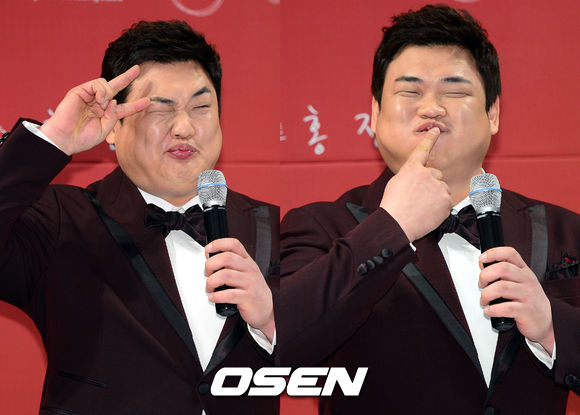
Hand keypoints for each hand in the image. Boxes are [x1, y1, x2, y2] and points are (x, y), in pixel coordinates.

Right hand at [39, 65, 149, 154]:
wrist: (65, 139)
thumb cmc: (83, 137)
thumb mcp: (105, 129)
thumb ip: (113, 116)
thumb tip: (115, 100)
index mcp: (106, 114)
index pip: (124, 107)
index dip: (136, 105)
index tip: (148, 101)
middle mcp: (99, 103)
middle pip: (115, 87)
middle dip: (127, 77)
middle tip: (137, 69)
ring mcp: (89, 96)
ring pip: (106, 85)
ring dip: (108, 93)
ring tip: (102, 105)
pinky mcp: (80, 91)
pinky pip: (96, 84)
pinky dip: (101, 91)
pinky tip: (99, 101)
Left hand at [205, 238, 274, 342]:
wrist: (266, 309)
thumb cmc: (253, 290)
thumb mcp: (245, 272)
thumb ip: (231, 264)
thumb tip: (210, 258)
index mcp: (247, 261)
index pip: (233, 244)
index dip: (218, 244)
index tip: (208, 249)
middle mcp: (249, 270)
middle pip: (226, 258)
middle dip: (210, 264)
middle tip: (207, 273)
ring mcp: (249, 283)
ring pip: (225, 275)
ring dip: (211, 281)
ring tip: (210, 287)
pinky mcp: (247, 298)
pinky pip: (228, 294)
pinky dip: (216, 296)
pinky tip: (214, 297)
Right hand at [380, 127, 452, 241]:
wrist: (397, 224)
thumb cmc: (393, 206)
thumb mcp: (396, 183)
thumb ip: (410, 175)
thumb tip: (418, 175)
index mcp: (412, 168)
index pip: (422, 149)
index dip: (429, 138)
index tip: (435, 130)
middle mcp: (427, 174)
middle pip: (436, 174)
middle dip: (431, 183)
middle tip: (419, 197)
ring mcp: (438, 186)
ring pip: (442, 187)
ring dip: (436, 195)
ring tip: (422, 207)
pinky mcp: (446, 200)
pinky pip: (447, 200)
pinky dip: (440, 207)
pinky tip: (428, 212)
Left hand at [479, 247, 553, 354]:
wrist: (544, 321)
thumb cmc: (528, 300)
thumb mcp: (521, 282)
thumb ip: (506, 273)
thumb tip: (484, 266)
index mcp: (524, 271)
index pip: (510, 253)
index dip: (493, 253)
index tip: (482, 259)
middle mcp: (527, 281)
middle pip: (502, 268)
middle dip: (485, 276)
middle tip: (482, 285)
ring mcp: (528, 295)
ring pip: (501, 287)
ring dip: (486, 294)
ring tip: (485, 300)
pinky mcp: (526, 311)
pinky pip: (505, 308)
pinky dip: (492, 309)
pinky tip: (490, 310)